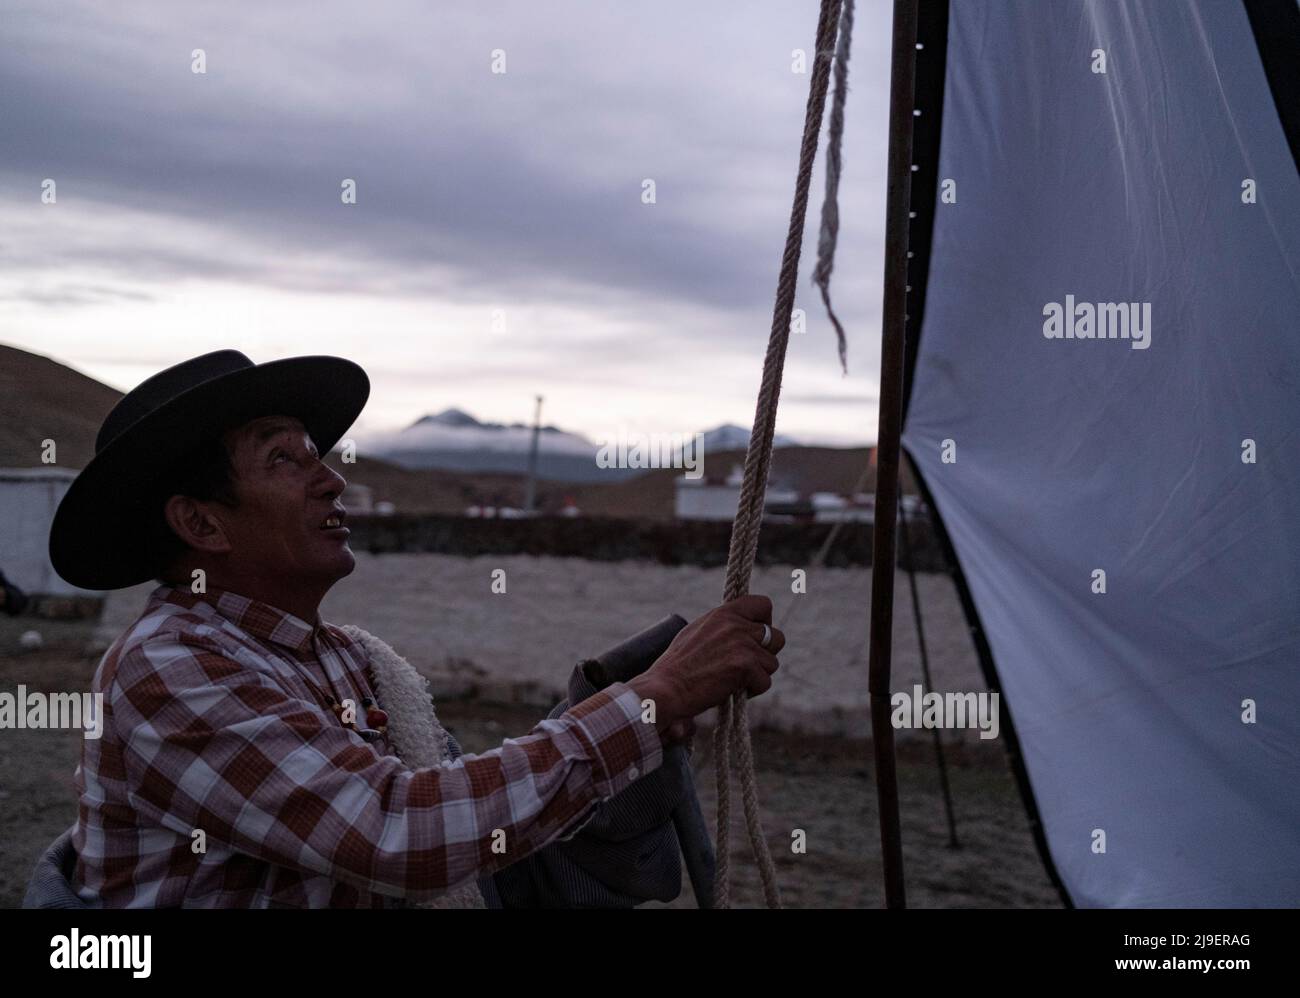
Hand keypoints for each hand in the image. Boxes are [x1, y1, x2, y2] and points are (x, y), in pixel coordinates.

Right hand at [628, 594, 783, 732]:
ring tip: (734, 680)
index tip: (757, 636)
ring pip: (772, 662)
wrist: (666, 688)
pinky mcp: (745, 665)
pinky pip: (765, 681)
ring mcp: (742, 644)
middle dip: (766, 654)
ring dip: (758, 675)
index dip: (766, 621)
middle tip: (747, 666)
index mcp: (723, 613)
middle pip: (776, 637)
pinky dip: (752, 691)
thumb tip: (741, 625)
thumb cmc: (677, 666)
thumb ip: (722, 626)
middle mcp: (735, 624)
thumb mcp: (697, 632)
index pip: (763, 604)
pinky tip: (732, 690)